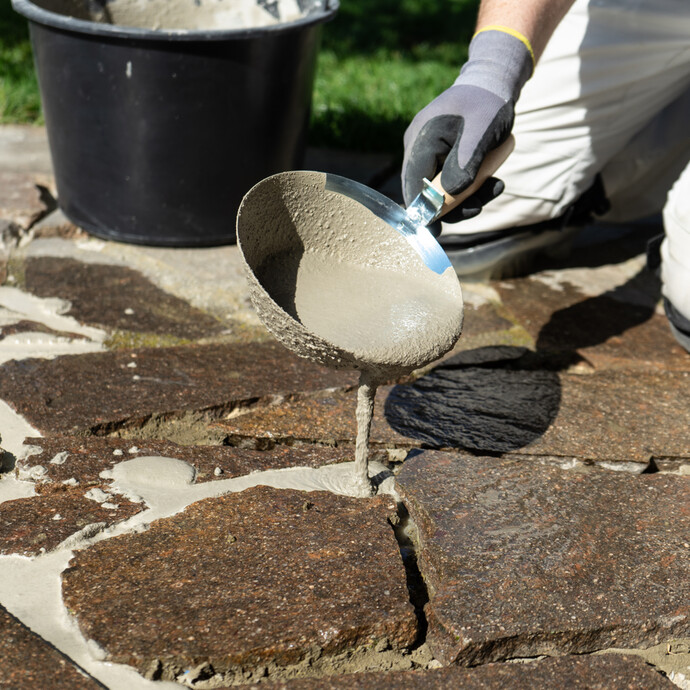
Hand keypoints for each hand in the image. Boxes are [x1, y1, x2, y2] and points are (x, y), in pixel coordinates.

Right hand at [402, 29, 532, 222]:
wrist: (492, 84)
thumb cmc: (487, 104)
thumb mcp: (482, 131)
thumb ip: (466, 161)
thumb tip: (452, 194)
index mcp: (421, 139)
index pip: (413, 184)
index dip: (422, 210)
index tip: (435, 231)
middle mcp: (417, 149)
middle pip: (424, 192)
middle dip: (452, 206)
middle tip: (479, 207)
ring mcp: (427, 155)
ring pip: (439, 191)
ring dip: (466, 198)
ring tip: (495, 187)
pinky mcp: (440, 160)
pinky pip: (449, 183)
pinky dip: (469, 188)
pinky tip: (491, 182)